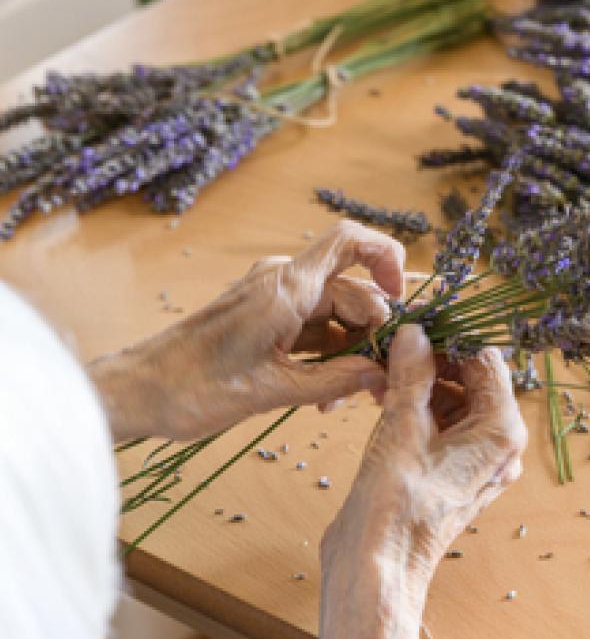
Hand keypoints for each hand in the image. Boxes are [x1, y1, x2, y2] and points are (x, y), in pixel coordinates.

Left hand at [88, 221, 404, 441]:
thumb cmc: (193, 388)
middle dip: (374, 331)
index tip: (404, 300)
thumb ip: (334, 379)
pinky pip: (311, 327)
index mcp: (286, 288)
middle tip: (384, 378)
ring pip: (333, 313)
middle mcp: (282, 282)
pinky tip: (328, 394)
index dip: (388, 258)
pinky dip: (327, 354)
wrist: (136, 391)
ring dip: (350, 349)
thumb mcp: (273, 390)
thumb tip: (383, 374)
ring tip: (352, 396)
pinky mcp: (263, 318)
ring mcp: (272, 298)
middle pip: (351, 290)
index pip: (351, 242)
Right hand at [319, 326, 526, 638]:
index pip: (485, 360)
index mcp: (502, 431)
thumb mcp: (402, 427)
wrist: (378, 570)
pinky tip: (380, 394)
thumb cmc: (396, 507)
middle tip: (392, 345)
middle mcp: (498, 444)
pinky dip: (414, 407)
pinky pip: (440, 425)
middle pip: (470, 379)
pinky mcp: (450, 471)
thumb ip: (412, 374)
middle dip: (431, 359)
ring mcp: (475, 460)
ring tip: (379, 370)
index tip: (416, 325)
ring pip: (452, 401)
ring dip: (418, 382)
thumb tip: (415, 332)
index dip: (450, 338)